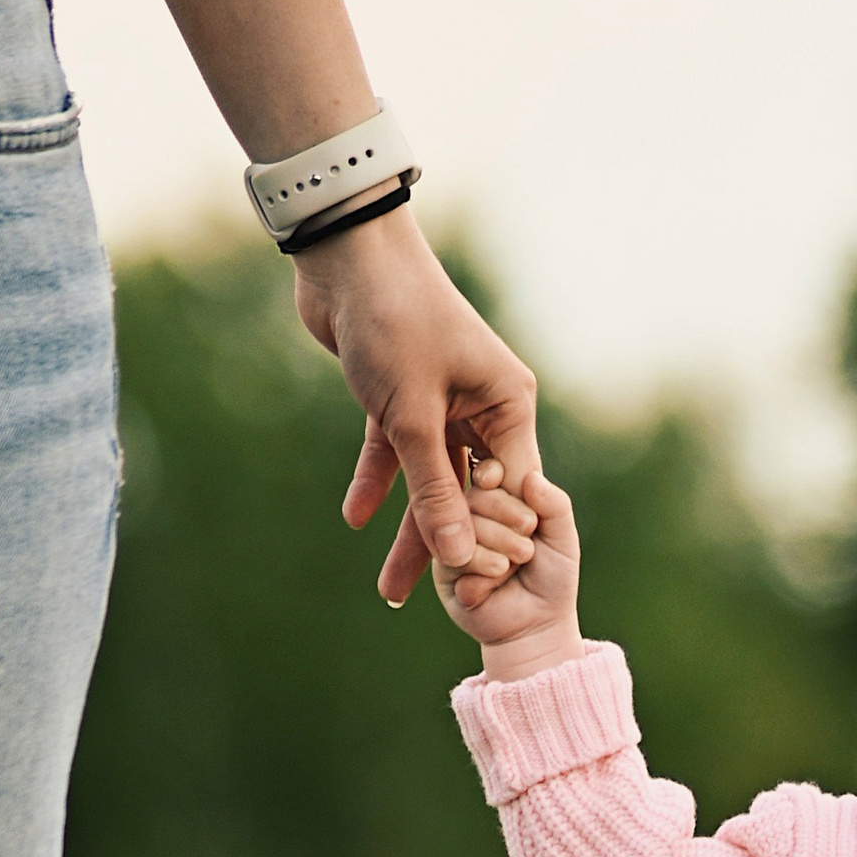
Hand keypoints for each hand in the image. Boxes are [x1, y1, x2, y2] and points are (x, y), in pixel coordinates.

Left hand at [291, 203, 540, 605]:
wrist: (346, 251)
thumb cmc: (394, 320)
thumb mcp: (414, 416)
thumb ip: (434, 490)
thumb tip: (458, 558)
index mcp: (508, 406)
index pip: (509, 493)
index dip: (491, 544)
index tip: (472, 595)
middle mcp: (483, 407)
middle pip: (468, 494)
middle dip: (444, 549)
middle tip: (425, 605)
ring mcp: (442, 402)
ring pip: (428, 479)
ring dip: (406, 528)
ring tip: (387, 588)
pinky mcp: (400, 395)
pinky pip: (393, 452)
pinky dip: (377, 480)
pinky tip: (355, 517)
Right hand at [429, 461, 582, 677]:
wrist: (537, 626)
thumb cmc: (551, 578)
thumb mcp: (561, 538)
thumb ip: (554, 505)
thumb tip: (532, 477)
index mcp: (496, 500)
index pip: (487, 472)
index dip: (493, 475)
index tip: (498, 479)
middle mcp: (470, 516)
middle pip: (473, 495)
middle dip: (504, 516)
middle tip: (527, 547)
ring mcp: (453, 541)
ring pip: (462, 524)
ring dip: (497, 545)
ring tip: (514, 566)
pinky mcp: (443, 570)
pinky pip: (454, 558)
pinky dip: (483, 572)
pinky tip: (495, 585)